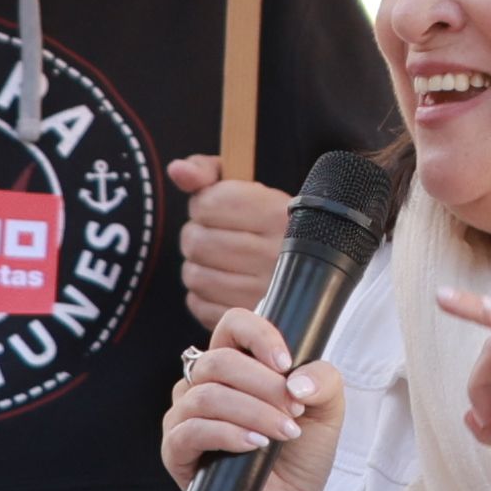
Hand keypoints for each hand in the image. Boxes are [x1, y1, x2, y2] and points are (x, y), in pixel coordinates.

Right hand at [157, 309, 348, 490]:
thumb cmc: (300, 455)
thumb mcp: (327, 410)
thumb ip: (324, 381)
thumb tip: (297, 377)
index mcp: (238, 364)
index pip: (234, 324)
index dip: (259, 334)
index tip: (287, 361)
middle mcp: (205, 384)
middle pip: (219, 359)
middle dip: (264, 384)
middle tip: (295, 411)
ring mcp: (185, 416)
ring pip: (206, 394)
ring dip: (253, 411)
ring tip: (284, 433)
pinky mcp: (176, 451)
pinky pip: (190, 430)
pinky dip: (228, 433)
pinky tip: (255, 444)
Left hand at [170, 159, 289, 329]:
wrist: (313, 270)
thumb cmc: (269, 224)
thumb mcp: (249, 188)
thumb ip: (208, 172)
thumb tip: (177, 170)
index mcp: (276, 214)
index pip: (208, 204)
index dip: (202, 204)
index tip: (216, 207)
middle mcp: (274, 254)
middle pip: (195, 241)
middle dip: (197, 234)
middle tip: (215, 235)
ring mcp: (265, 292)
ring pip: (193, 275)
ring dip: (197, 265)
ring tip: (218, 260)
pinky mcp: (251, 320)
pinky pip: (198, 304)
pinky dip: (201, 294)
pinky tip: (222, 283)